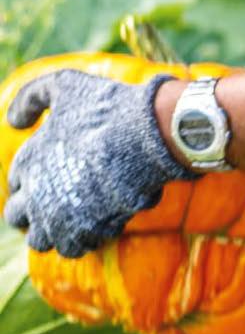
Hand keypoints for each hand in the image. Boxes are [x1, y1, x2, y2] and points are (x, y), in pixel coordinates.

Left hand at [4, 68, 188, 258]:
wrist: (142, 138)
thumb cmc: (104, 108)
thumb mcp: (62, 85)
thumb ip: (30, 98)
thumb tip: (13, 122)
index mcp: (27, 162)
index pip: (15, 183)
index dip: (31, 178)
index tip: (51, 173)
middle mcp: (34, 196)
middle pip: (17, 218)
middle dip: (32, 211)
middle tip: (58, 200)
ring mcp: (58, 219)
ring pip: (41, 241)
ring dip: (54, 230)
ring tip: (76, 215)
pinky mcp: (85, 233)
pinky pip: (74, 248)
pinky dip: (82, 238)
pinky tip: (99, 220)